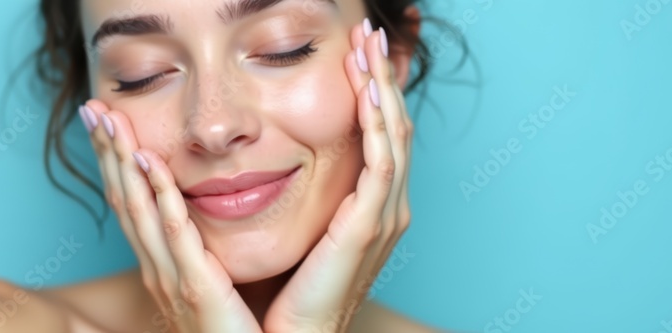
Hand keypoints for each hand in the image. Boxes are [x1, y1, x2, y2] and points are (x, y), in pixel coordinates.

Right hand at [80, 101, 261, 332]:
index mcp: (163, 267)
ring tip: (109, 119)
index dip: (116, 163)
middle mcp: (158, 271)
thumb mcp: (218, 285)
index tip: (107, 123)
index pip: (133, 205)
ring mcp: (171, 280)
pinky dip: (159, 194)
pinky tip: (149, 159)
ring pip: (138, 209)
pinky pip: (174, 233)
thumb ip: (209, 252)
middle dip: (107, 152)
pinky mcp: (195, 290)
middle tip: (93, 108)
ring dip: (122, 160)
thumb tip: (212, 215)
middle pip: (124, 200)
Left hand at [263, 19, 413, 332]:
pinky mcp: (369, 227)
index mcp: (371, 206)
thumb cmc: (291, 289)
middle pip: (393, 126)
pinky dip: (376, 125)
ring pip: (393, 136)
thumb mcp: (302, 228)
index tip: (358, 53)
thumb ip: (306, 196)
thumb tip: (279, 159)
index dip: (372, 91)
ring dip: (381, 89)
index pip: (379, 135)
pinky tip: (367, 93)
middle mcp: (386, 206)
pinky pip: (381, 164)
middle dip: (381, 77)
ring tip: (368, 48)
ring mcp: (383, 216)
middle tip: (370, 34)